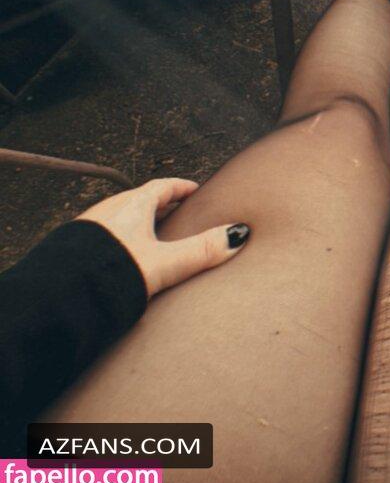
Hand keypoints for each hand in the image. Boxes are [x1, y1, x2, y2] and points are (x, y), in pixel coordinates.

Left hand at [77, 178, 249, 296]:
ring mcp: (89, 229)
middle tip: (179, 214)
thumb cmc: (111, 274)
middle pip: (140, 200)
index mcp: (133, 205)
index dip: (180, 188)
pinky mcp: (74, 249)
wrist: (60, 296)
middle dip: (161, 205)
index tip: (195, 190)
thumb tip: (237, 235)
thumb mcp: (165, 263)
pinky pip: (105, 235)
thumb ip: (201, 251)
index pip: (162, 187)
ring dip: (138, 222)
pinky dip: (120, 239)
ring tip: (152, 238)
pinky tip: (122, 259)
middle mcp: (109, 210)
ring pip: (120, 217)